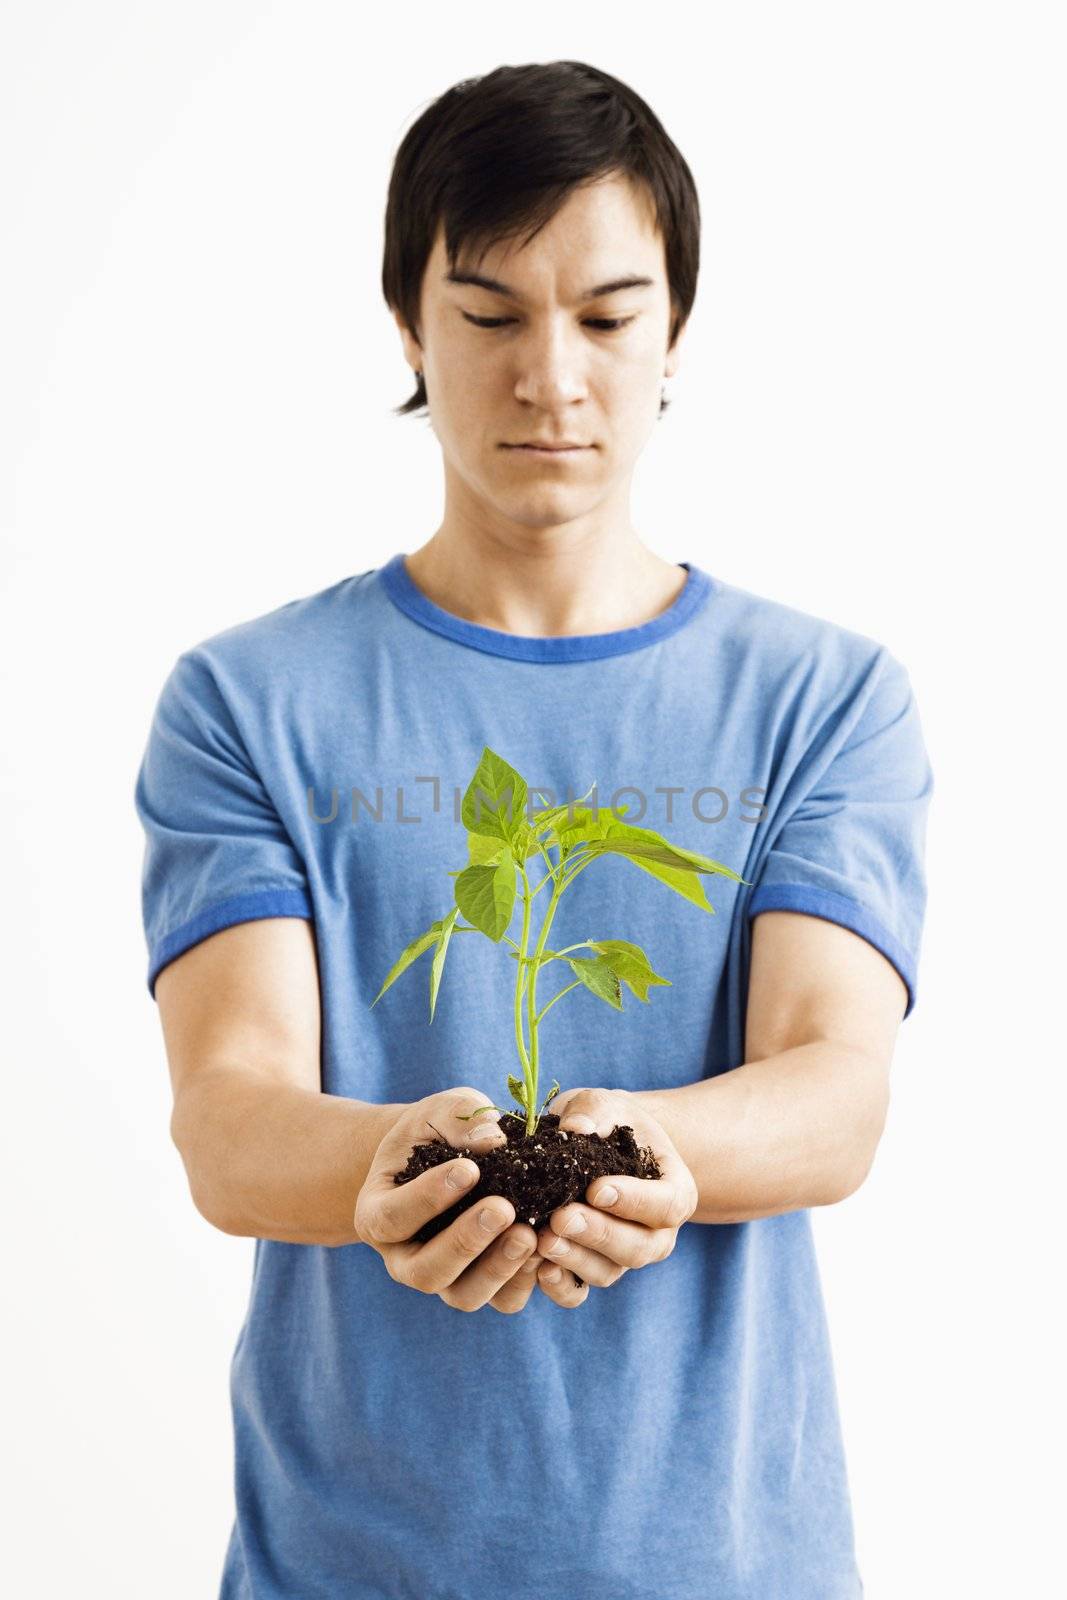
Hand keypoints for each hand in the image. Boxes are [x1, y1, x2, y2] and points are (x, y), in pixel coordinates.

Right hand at [354, 1088, 542, 1313]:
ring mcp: (443, 1278)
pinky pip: (502, 1300)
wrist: (444, 1156)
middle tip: (502, 1208)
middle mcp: (404, 1258)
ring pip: (463, 1295)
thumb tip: (492, 1140)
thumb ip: (457, 1118)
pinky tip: (545, 1249)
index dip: (428, 1197)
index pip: (392, 1217)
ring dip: (497, 1269)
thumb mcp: (438, 1112)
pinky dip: (525, 1280)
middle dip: (465, 1242)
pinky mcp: (481, 1285)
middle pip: (426, 1271)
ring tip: (529, 1235)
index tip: (468, 1169)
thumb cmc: (435, 1132)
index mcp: (377, 1214)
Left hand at [533, 1088, 697, 1305]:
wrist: (594, 1142)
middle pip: (637, 1248)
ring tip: (542, 1240)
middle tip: (562, 1217)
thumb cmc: (606, 1121)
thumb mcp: (605, 1104)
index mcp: (674, 1191)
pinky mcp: (589, 1271)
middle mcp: (656, 1234)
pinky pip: (579, 1291)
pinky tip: (538, 1268)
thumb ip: (595, 1111)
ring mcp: (622, 1257)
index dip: (634, 1202)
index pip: (665, 1205)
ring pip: (607, 1272)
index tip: (596, 1188)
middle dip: (598, 1234)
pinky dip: (560, 1286)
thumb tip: (577, 1128)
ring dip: (574, 1258)